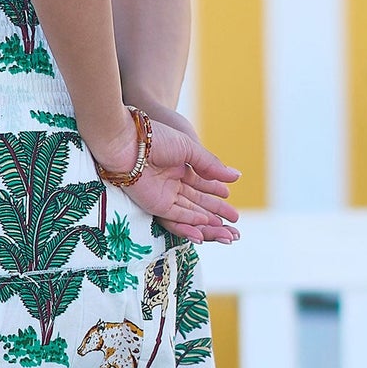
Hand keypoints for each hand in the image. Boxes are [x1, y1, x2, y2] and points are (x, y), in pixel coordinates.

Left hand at [90, 111, 239, 244]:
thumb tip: (236, 176)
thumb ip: (211, 164)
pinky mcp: (156, 205)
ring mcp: (164, 195)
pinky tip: (207, 224)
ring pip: (191, 212)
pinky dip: (192, 221)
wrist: (130, 144)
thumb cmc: (156, 139)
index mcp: (178, 166)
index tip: (229, 196)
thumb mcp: (189, 148)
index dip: (215, 191)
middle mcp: (172, 182)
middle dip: (217, 211)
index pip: (201, 183)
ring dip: (209, 221)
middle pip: (198, 201)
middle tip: (234, 220)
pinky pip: (177, 216)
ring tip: (227, 229)